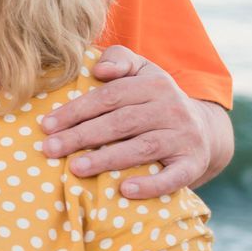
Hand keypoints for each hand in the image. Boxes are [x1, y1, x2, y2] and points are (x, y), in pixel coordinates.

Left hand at [38, 46, 210, 198]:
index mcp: (154, 84)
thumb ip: (119, 60)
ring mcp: (185, 137)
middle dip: (82, 136)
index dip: (76, 110)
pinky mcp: (193, 163)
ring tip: (75, 168)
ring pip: (142, 148)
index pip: (109, 96)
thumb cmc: (155, 100)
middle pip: (121, 122)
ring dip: (107, 159)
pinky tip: (125, 190)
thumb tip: (99, 69)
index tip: (46, 125)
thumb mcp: (142, 71)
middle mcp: (172, 109)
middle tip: (50, 149)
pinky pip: (174, 176)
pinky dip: (151, 185)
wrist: (205, 129)